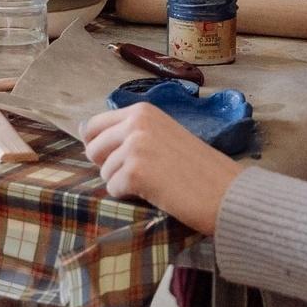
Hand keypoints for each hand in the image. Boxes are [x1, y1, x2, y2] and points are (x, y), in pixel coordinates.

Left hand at [85, 103, 243, 234]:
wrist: (226, 191)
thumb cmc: (198, 167)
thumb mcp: (162, 135)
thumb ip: (128, 131)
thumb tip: (80, 129)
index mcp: (142, 110)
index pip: (93, 125)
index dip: (101, 147)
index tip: (124, 158)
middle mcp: (136, 122)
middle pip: (93, 149)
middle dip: (110, 166)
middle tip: (143, 174)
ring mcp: (136, 145)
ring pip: (104, 172)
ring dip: (124, 183)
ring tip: (155, 182)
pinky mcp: (137, 171)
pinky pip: (114, 189)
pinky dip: (130, 197)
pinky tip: (155, 192)